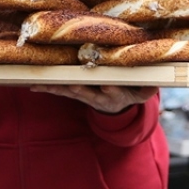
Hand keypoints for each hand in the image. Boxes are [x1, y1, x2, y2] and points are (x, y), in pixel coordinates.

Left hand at [28, 84, 157, 113]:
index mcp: (115, 95)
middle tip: (72, 84)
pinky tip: (33, 85)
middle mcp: (98, 97)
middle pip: (87, 92)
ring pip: (69, 91)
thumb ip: (148, 89)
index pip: (114, 91)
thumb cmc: (130, 91)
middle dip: (79, 88)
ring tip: (43, 84)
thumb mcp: (142, 93)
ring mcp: (84, 95)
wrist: (116, 105)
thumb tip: (155, 84)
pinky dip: (47, 88)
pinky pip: (59, 91)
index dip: (111, 89)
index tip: (108, 85)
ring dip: (57, 88)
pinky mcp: (74, 93)